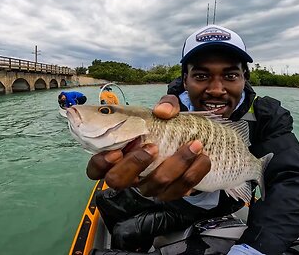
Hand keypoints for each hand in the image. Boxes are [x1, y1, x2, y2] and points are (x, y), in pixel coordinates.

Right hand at [85, 95, 210, 200]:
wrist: (196, 139)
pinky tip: (204, 158)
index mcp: (118, 157)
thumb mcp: (168, 109)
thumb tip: (163, 111)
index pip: (95, 169)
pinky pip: (180, 189)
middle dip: (135, 164)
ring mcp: (150, 187)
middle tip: (154, 147)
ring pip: (155, 185)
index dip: (101, 163)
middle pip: (118, 181)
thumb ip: (166, 104)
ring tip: (194, 145)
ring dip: (176, 164)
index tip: (117, 150)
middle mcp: (130, 176)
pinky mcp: (171, 193)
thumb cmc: (170, 125)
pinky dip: (194, 173)